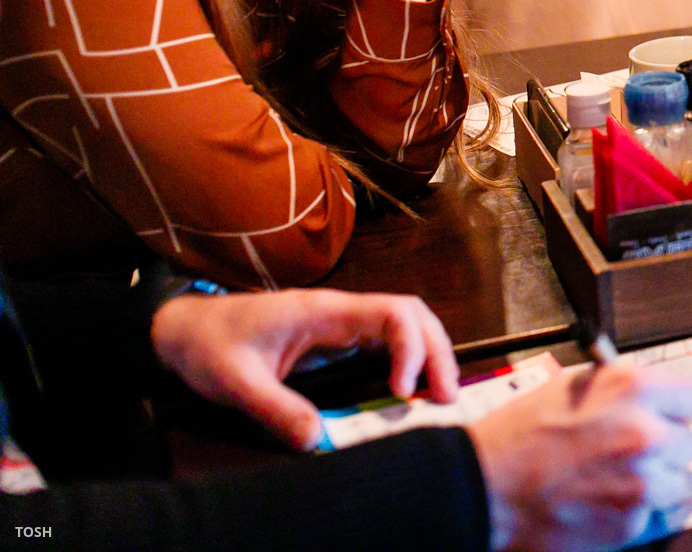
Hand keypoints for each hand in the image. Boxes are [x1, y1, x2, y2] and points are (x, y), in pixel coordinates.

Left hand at [150, 289, 457, 450]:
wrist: (184, 329)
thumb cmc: (209, 345)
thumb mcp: (234, 383)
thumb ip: (274, 409)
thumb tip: (318, 441)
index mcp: (324, 312)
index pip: (392, 314)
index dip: (412, 349)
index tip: (404, 392)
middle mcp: (341, 312)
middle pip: (412, 315)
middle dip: (437, 352)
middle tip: (446, 398)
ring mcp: (341, 324)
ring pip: (405, 326)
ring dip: (429, 355)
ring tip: (439, 396)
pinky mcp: (336, 340)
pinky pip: (386, 343)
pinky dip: (408, 363)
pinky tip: (410, 392)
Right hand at [468, 360, 691, 551]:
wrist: (487, 488)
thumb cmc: (520, 436)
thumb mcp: (574, 386)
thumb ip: (621, 388)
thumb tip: (653, 395)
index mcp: (633, 388)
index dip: (674, 410)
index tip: (665, 418)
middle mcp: (645, 431)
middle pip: (687, 442)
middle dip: (664, 448)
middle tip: (630, 454)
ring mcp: (642, 480)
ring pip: (681, 482)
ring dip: (659, 483)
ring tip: (621, 481)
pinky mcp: (632, 521)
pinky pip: (658, 514)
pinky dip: (639, 512)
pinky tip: (607, 503)